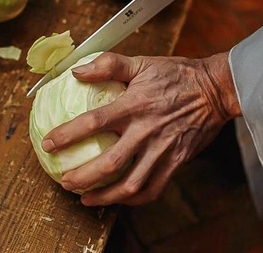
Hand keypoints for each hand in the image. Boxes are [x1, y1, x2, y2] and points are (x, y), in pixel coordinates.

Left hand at [40, 52, 240, 205]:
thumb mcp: (141, 62)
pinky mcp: (175, 162)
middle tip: (64, 181)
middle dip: (82, 177)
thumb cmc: (176, 74)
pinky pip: (153, 189)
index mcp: (134, 104)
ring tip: (85, 198)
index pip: (93, 122)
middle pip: (109, 163)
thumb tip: (77, 71)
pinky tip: (118, 198)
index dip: (67, 135)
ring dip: (104, 196)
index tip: (48, 144)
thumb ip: (108, 64)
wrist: (214, 89)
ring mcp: (162, 150)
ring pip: (130, 184)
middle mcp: (146, 130)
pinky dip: (132, 199)